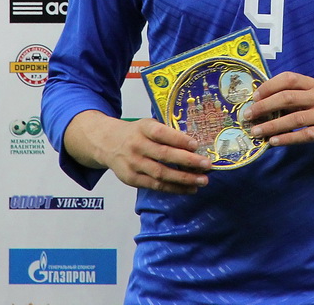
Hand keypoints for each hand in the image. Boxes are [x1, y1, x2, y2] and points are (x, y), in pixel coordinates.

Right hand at [65, 112, 211, 194]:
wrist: (107, 143)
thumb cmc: (136, 133)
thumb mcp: (148, 125)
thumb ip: (167, 133)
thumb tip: (196, 145)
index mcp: (143, 128)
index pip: (162, 133)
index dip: (179, 139)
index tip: (196, 145)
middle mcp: (137, 146)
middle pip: (164, 155)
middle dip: (188, 161)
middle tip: (207, 165)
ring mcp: (133, 164)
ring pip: (161, 174)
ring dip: (184, 179)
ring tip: (202, 181)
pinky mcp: (132, 179)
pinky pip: (156, 185)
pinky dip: (174, 188)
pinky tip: (189, 188)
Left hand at [246, 72, 313, 149]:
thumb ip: (298, 97)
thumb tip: (266, 103)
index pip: (288, 79)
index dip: (269, 86)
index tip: (253, 96)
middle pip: (287, 97)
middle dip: (264, 106)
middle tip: (247, 116)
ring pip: (294, 118)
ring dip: (272, 125)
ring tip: (256, 132)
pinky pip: (306, 135)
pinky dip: (288, 138)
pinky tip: (274, 142)